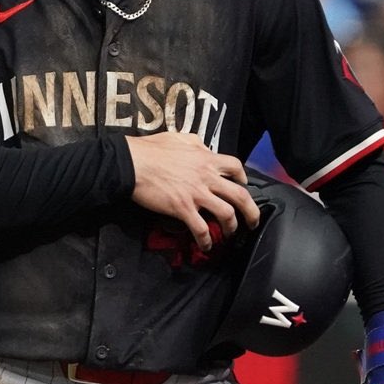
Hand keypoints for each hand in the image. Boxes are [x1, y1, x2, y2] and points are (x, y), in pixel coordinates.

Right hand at [125, 132, 258, 250]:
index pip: (235, 167)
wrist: (131, 163)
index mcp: (206, 158)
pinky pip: (201, 228)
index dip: (243, 178)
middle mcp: (206, 176)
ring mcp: (196, 193)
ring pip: (226, 214)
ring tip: (229, 234)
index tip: (243, 185)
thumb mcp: (178, 138)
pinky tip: (206, 245)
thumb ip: (195, 143)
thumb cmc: (150, 149)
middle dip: (251, 211)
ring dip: (231, 227)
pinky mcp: (182, 208)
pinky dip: (206, 240)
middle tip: (252, 221)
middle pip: (240, 195)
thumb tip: (202, 148)